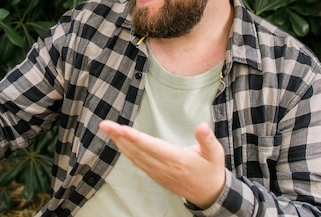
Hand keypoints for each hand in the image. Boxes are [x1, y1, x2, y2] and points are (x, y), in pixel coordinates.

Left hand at [99, 120, 225, 208]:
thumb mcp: (215, 153)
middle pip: (137, 150)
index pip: (150, 146)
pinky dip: (126, 152)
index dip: (134, 137)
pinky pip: (137, 162)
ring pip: (134, 157)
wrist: (209, 194)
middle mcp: (164, 167)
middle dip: (119, 137)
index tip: (120, 129)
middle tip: (105, 125)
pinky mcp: (156, 175)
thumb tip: (202, 126)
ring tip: (108, 129)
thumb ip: (207, 139)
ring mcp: (158, 173)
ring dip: (119, 143)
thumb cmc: (211, 170)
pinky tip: (119, 142)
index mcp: (177, 159)